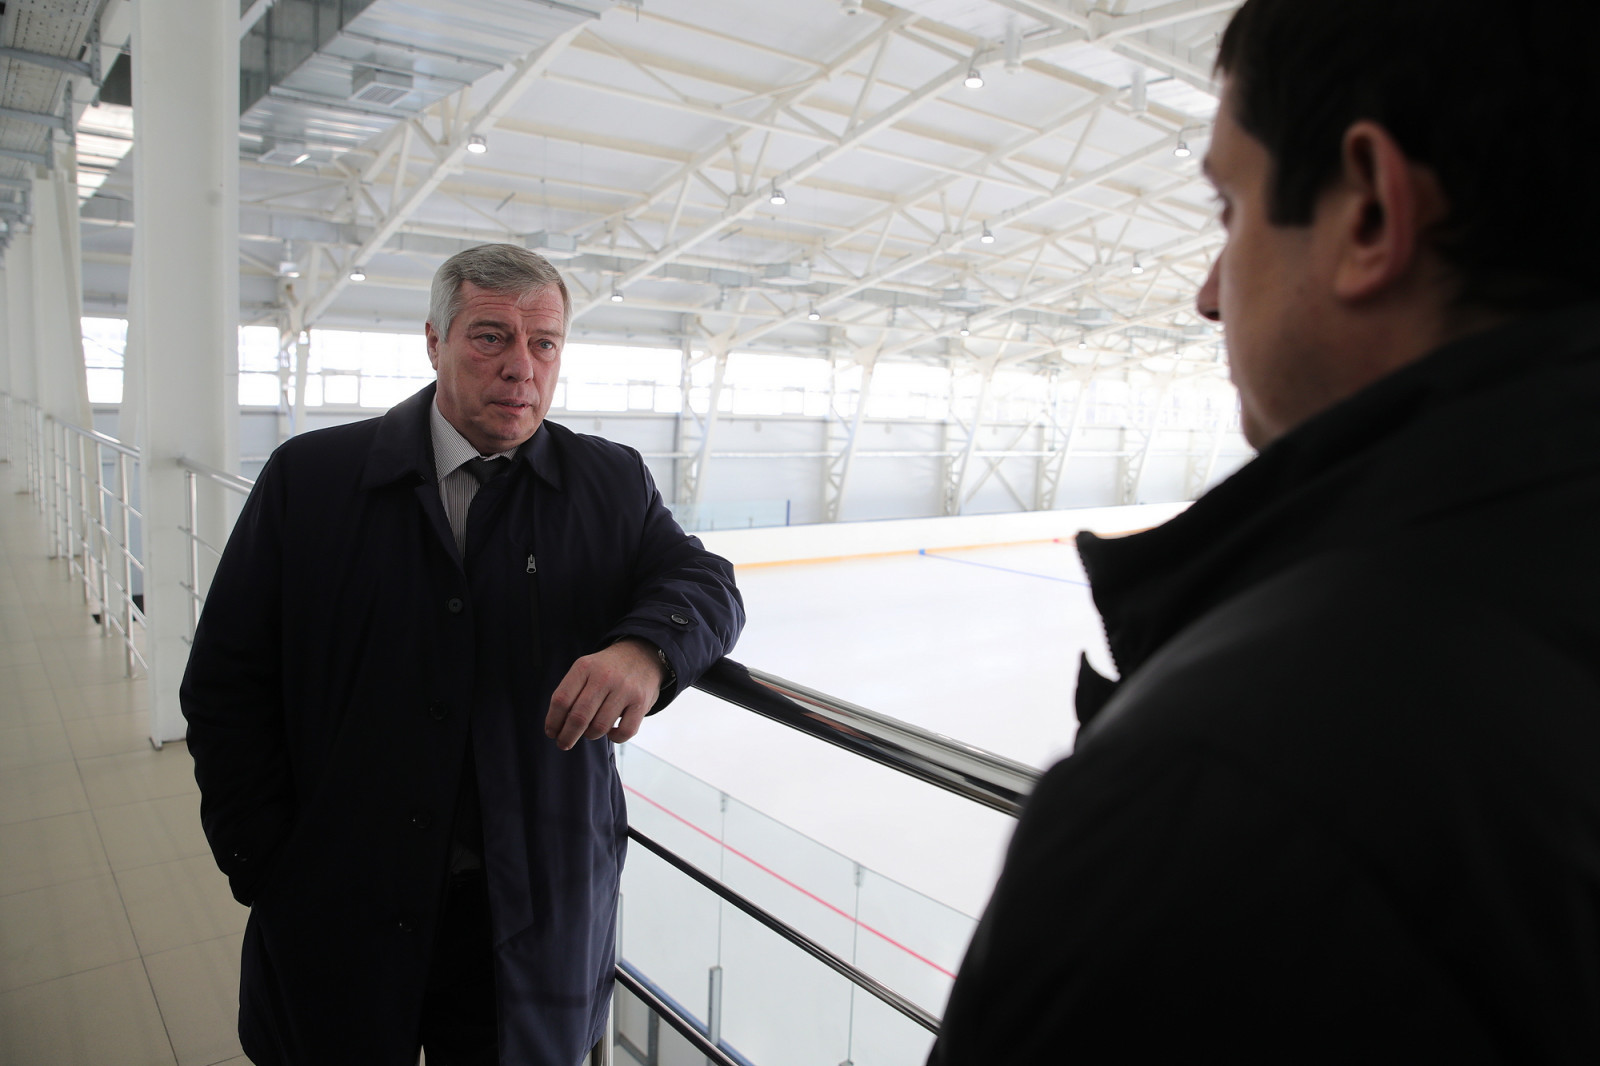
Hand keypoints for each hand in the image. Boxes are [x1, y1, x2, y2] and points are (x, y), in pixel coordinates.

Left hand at [545, 638, 665, 750]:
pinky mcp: (641, 702)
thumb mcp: (586, 668)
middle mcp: (604, 677)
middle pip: (578, 717)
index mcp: (584, 667)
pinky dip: (614, 737)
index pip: (561, 700)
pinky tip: (610, 731)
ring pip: (599, 727)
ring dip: (591, 735)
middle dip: (567, 736)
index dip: (553, 721)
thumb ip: (571, 692)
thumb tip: (558, 726)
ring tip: (590, 732)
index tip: (551, 732)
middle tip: (563, 743)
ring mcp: (625, 690)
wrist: (641, 655)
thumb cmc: (606, 669)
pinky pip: (624, 732)